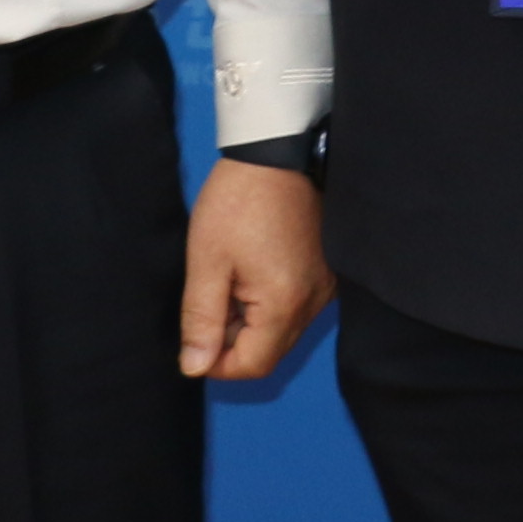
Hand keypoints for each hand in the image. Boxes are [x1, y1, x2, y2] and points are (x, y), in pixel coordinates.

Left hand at [179, 158, 328, 380]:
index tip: (194, 339)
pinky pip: (297, 309)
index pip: (253, 365)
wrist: (278, 153)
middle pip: (271, 352)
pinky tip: (251, 274)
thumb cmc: (237, 203)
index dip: (217, 364)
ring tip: (229, 284)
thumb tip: (194, 368)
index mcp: (285, 304)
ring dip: (251, 324)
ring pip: (283, 332)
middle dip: (234, 343)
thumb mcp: (206, 261)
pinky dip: (270, 306)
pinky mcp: (328, 273)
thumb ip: (201, 320)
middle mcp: (315, 303)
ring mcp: (326, 288)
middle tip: (210, 304)